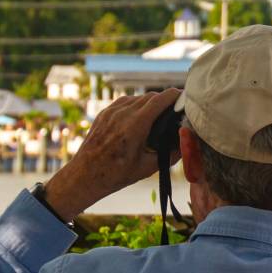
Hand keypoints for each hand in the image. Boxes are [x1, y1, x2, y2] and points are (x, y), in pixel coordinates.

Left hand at [43, 89, 181, 220]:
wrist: (85, 176)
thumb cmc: (116, 175)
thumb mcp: (147, 168)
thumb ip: (170, 155)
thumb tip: (186, 145)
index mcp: (135, 125)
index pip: (160, 100)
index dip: (174, 96)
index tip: (184, 97)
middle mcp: (123, 114)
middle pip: (150, 97)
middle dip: (164, 100)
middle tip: (174, 110)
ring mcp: (111, 112)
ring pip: (137, 98)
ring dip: (150, 102)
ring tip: (157, 114)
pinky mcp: (103, 114)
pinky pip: (124, 102)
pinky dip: (135, 106)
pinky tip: (139, 117)